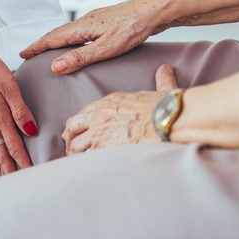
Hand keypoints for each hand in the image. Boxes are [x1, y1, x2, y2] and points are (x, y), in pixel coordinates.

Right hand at [0, 48, 37, 175]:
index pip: (14, 144)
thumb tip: (30, 130)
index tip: (31, 171)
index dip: (23, 159)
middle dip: (11, 169)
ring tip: (6, 179)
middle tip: (19, 184)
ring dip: (0, 166)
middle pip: (2, 153)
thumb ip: (21, 109)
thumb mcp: (10, 85)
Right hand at [20, 0, 164, 74]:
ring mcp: (96, 20)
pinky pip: (81, 30)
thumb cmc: (133, 28)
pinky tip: (77, 42)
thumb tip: (55, 66)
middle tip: (30, 53)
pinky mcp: (106, 22)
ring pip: (70, 31)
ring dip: (56, 40)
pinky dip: (70, 38)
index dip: (37, 47)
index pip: (53, 39)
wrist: (155, 11)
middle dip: (42, 43)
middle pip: (58, 33)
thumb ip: (80, 57)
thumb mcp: (106, 48)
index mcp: (83, 27)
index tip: (23, 54)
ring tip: (48, 49)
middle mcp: (87, 21)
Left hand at [62, 64, 177, 154]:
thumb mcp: (162, 90)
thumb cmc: (166, 107)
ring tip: (78, 160)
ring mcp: (99, 132)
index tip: (80, 129)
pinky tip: (86, 169)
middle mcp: (100, 115)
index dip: (81, 121)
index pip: (86, 111)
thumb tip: (165, 69)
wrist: (167, 121)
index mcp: (111, 101)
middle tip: (72, 145)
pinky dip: (84, 163)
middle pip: (73, 126)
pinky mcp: (103, 148)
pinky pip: (85, 158)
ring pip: (75, 144)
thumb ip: (161, 80)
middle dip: (70, 136)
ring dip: (75, 152)